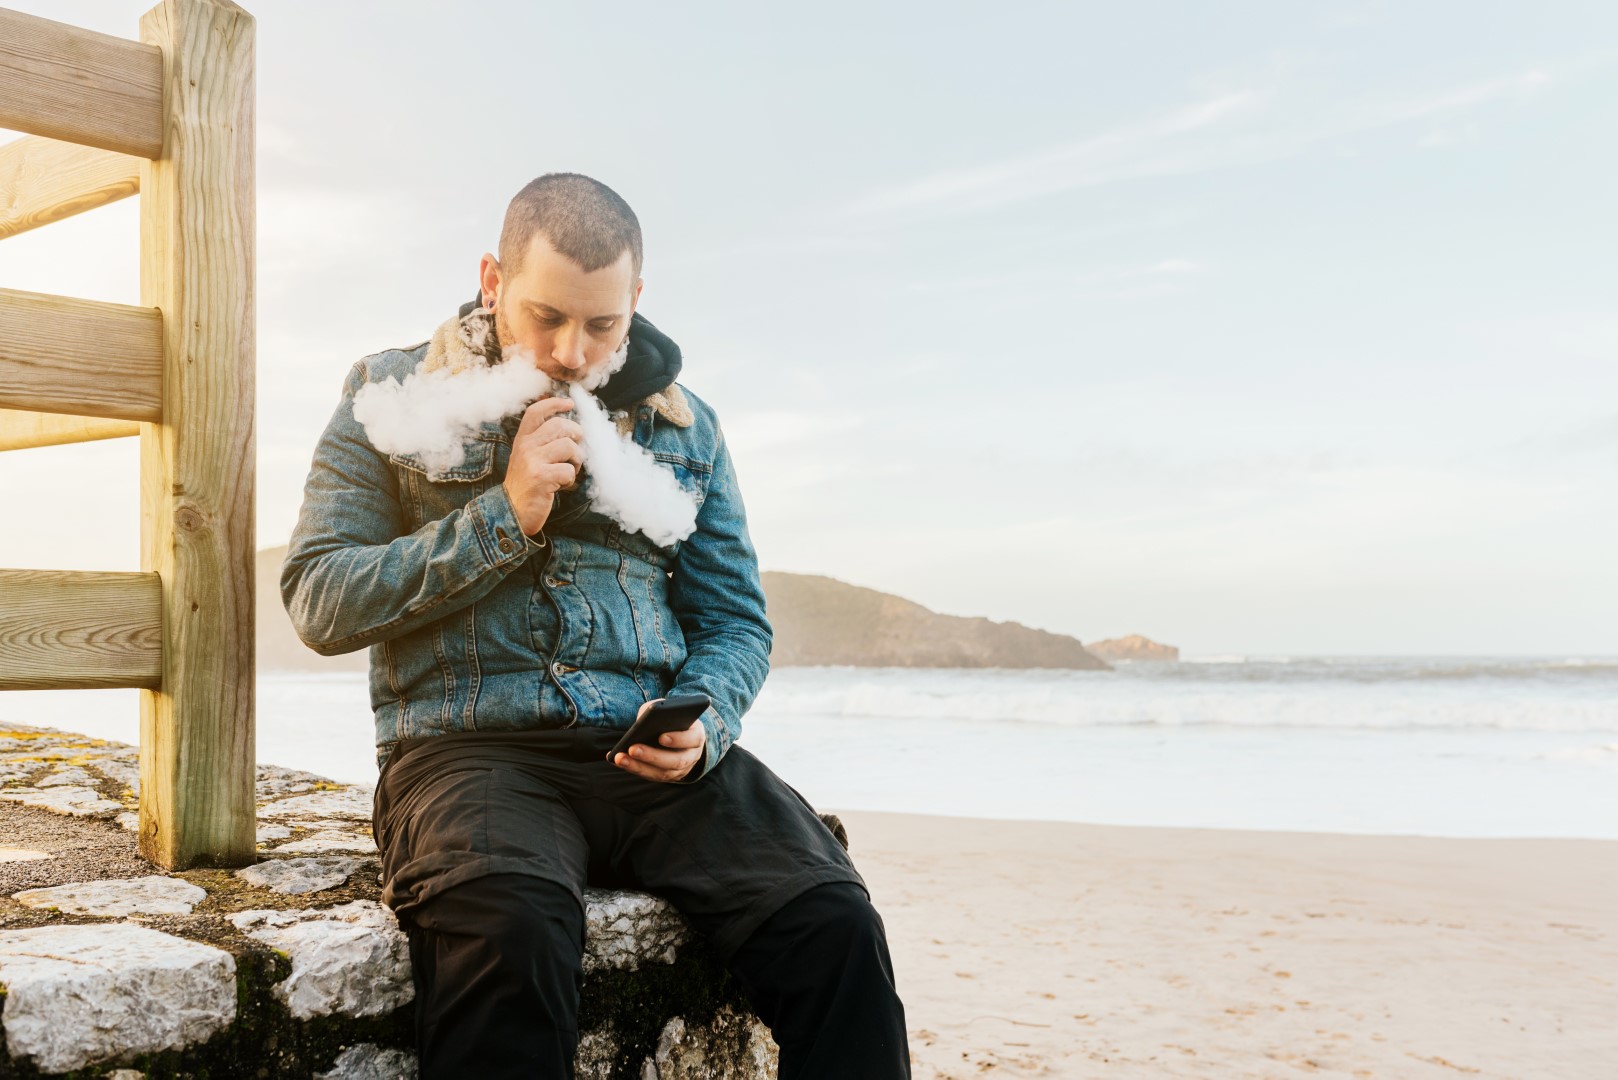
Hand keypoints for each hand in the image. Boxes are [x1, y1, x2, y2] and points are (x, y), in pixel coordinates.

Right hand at [503, 396, 584, 535]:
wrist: (512, 513)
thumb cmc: (527, 485)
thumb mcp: (528, 458)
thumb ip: (541, 441)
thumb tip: (567, 424)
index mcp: (522, 440)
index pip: (535, 412)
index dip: (554, 403)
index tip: (569, 403)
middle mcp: (525, 446)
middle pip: (559, 425)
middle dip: (576, 435)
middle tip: (578, 450)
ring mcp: (532, 461)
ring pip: (569, 446)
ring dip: (577, 460)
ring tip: (570, 471)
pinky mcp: (540, 477)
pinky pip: (569, 470)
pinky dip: (571, 480)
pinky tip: (562, 486)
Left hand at [607, 698, 705, 781]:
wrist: (680, 734)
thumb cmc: (671, 718)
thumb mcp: (668, 710)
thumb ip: (657, 710)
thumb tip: (642, 720)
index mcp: (696, 736)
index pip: (692, 739)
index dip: (678, 739)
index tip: (661, 737)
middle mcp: (692, 756)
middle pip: (676, 761)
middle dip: (652, 756)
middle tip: (632, 749)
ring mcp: (681, 770)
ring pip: (662, 773)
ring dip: (639, 766)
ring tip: (620, 757)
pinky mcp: (667, 777)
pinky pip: (651, 776)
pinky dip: (633, 768)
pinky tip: (617, 760)